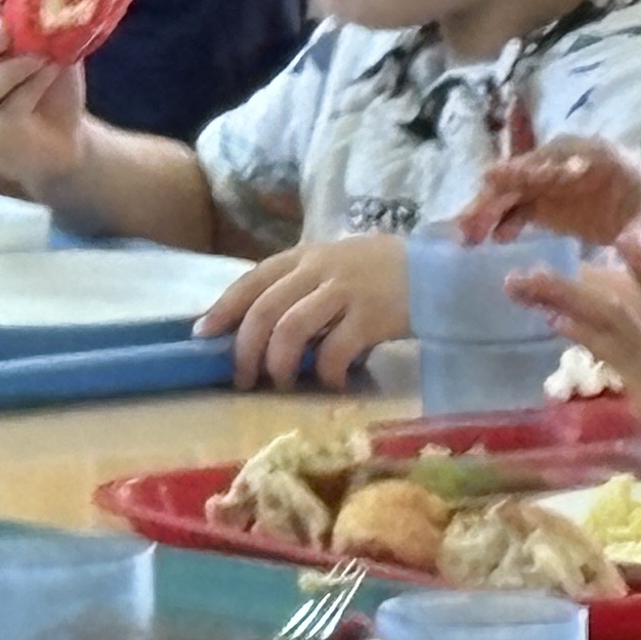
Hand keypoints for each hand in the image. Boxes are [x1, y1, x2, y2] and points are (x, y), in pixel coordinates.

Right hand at [0, 10, 91, 194]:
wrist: (66, 142)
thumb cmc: (48, 93)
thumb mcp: (43, 53)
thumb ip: (36, 28)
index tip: (0, 7)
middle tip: (6, 29)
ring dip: (11, 68)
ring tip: (41, 57)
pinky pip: (8, 109)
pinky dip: (31, 87)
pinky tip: (49, 73)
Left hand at [202, 237, 411, 389]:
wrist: (436, 272)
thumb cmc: (377, 273)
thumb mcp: (332, 267)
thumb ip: (298, 289)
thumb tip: (257, 331)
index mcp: (303, 256)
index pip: (251, 280)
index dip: (223, 309)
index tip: (203, 335)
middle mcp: (318, 270)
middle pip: (265, 310)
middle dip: (245, 349)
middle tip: (241, 378)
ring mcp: (345, 291)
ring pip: (291, 329)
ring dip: (278, 363)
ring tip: (280, 383)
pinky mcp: (371, 316)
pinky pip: (335, 350)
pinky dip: (325, 372)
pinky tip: (329, 383)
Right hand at [464, 139, 640, 267]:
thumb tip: (635, 257)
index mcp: (588, 156)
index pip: (550, 163)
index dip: (523, 172)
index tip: (492, 176)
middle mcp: (559, 162)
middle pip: (520, 177)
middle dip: (493, 199)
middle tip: (467, 224)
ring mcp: (548, 180)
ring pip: (510, 192)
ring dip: (486, 212)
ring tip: (465, 237)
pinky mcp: (543, 199)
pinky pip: (516, 208)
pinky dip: (500, 222)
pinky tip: (489, 240)